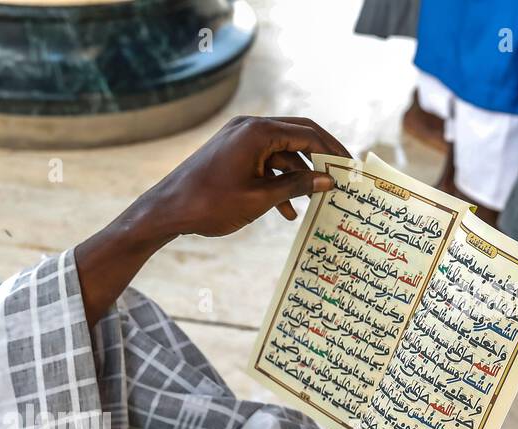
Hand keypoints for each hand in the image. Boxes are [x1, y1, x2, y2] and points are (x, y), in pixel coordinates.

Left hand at [142, 115, 350, 235]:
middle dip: (320, 159)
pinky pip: (263, 162)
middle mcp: (249, 127)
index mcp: (258, 131)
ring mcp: (238, 138)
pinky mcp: (231, 152)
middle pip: (297, 136)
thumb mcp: (260, 198)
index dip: (333, 151)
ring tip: (313, 202)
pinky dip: (276, 181)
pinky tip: (285, 210)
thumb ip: (296, 186)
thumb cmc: (210, 205)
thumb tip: (328, 180)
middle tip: (341, 176)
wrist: (166, 210)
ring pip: (281, 153)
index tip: (351, 169)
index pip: (308, 133)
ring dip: (297, 176)